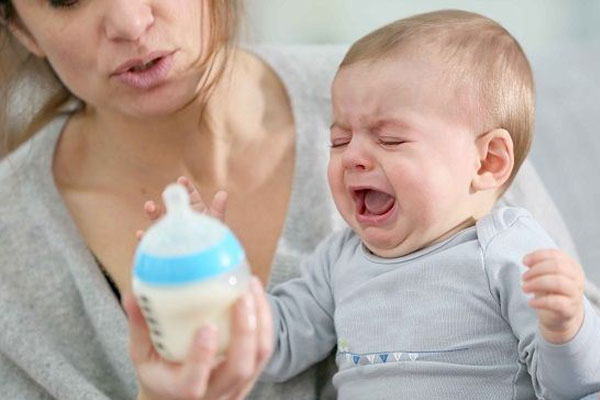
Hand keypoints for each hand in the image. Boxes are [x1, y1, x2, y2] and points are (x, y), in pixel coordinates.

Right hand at [123, 276, 273, 399]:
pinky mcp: (251, 374)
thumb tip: (132, 294)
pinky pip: (264, 349)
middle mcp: (214, 394)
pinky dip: (265, 320)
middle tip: (240, 297)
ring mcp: (236, 386)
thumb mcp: (142, 354)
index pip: (194, 383)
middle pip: (238, 369)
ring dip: (260, 320)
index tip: (207, 326)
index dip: (202, 356)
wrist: (178, 394)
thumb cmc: (159, 371)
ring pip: (258, 357)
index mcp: (181, 392)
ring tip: (251, 287)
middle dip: (244, 331)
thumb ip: (139, 326)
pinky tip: (256, 295)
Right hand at [136, 176, 227, 239]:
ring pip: (159, 220)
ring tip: (149, 206)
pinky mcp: (164, 245)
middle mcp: (180, 218)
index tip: (182, 180)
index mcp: (194, 209)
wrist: (206, 262)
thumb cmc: (213, 241)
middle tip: (166, 193)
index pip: (189, 194)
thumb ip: (218, 209)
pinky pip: (153, 241)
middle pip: (171, 205)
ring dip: (152, 212)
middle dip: (167, 198)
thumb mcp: (216, 223)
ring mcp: (171, 231)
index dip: (185, 187)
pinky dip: (145, 238)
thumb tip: (223, 193)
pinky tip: (141, 234)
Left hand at [522, 249, 584, 343]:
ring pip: (558, 283)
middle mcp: (577, 278)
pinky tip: (531, 302)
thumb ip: (538, 265)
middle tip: (523, 277)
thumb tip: (527, 260)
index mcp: (571, 266)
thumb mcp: (545, 275)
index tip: (524, 262)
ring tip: (524, 288)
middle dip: (536, 270)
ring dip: (536, 284)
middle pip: (557, 267)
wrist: (560, 314)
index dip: (538, 256)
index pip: (556, 255)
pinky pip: (556, 303)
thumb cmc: (551, 290)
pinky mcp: (570, 309)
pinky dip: (540, 302)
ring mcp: (575, 294)